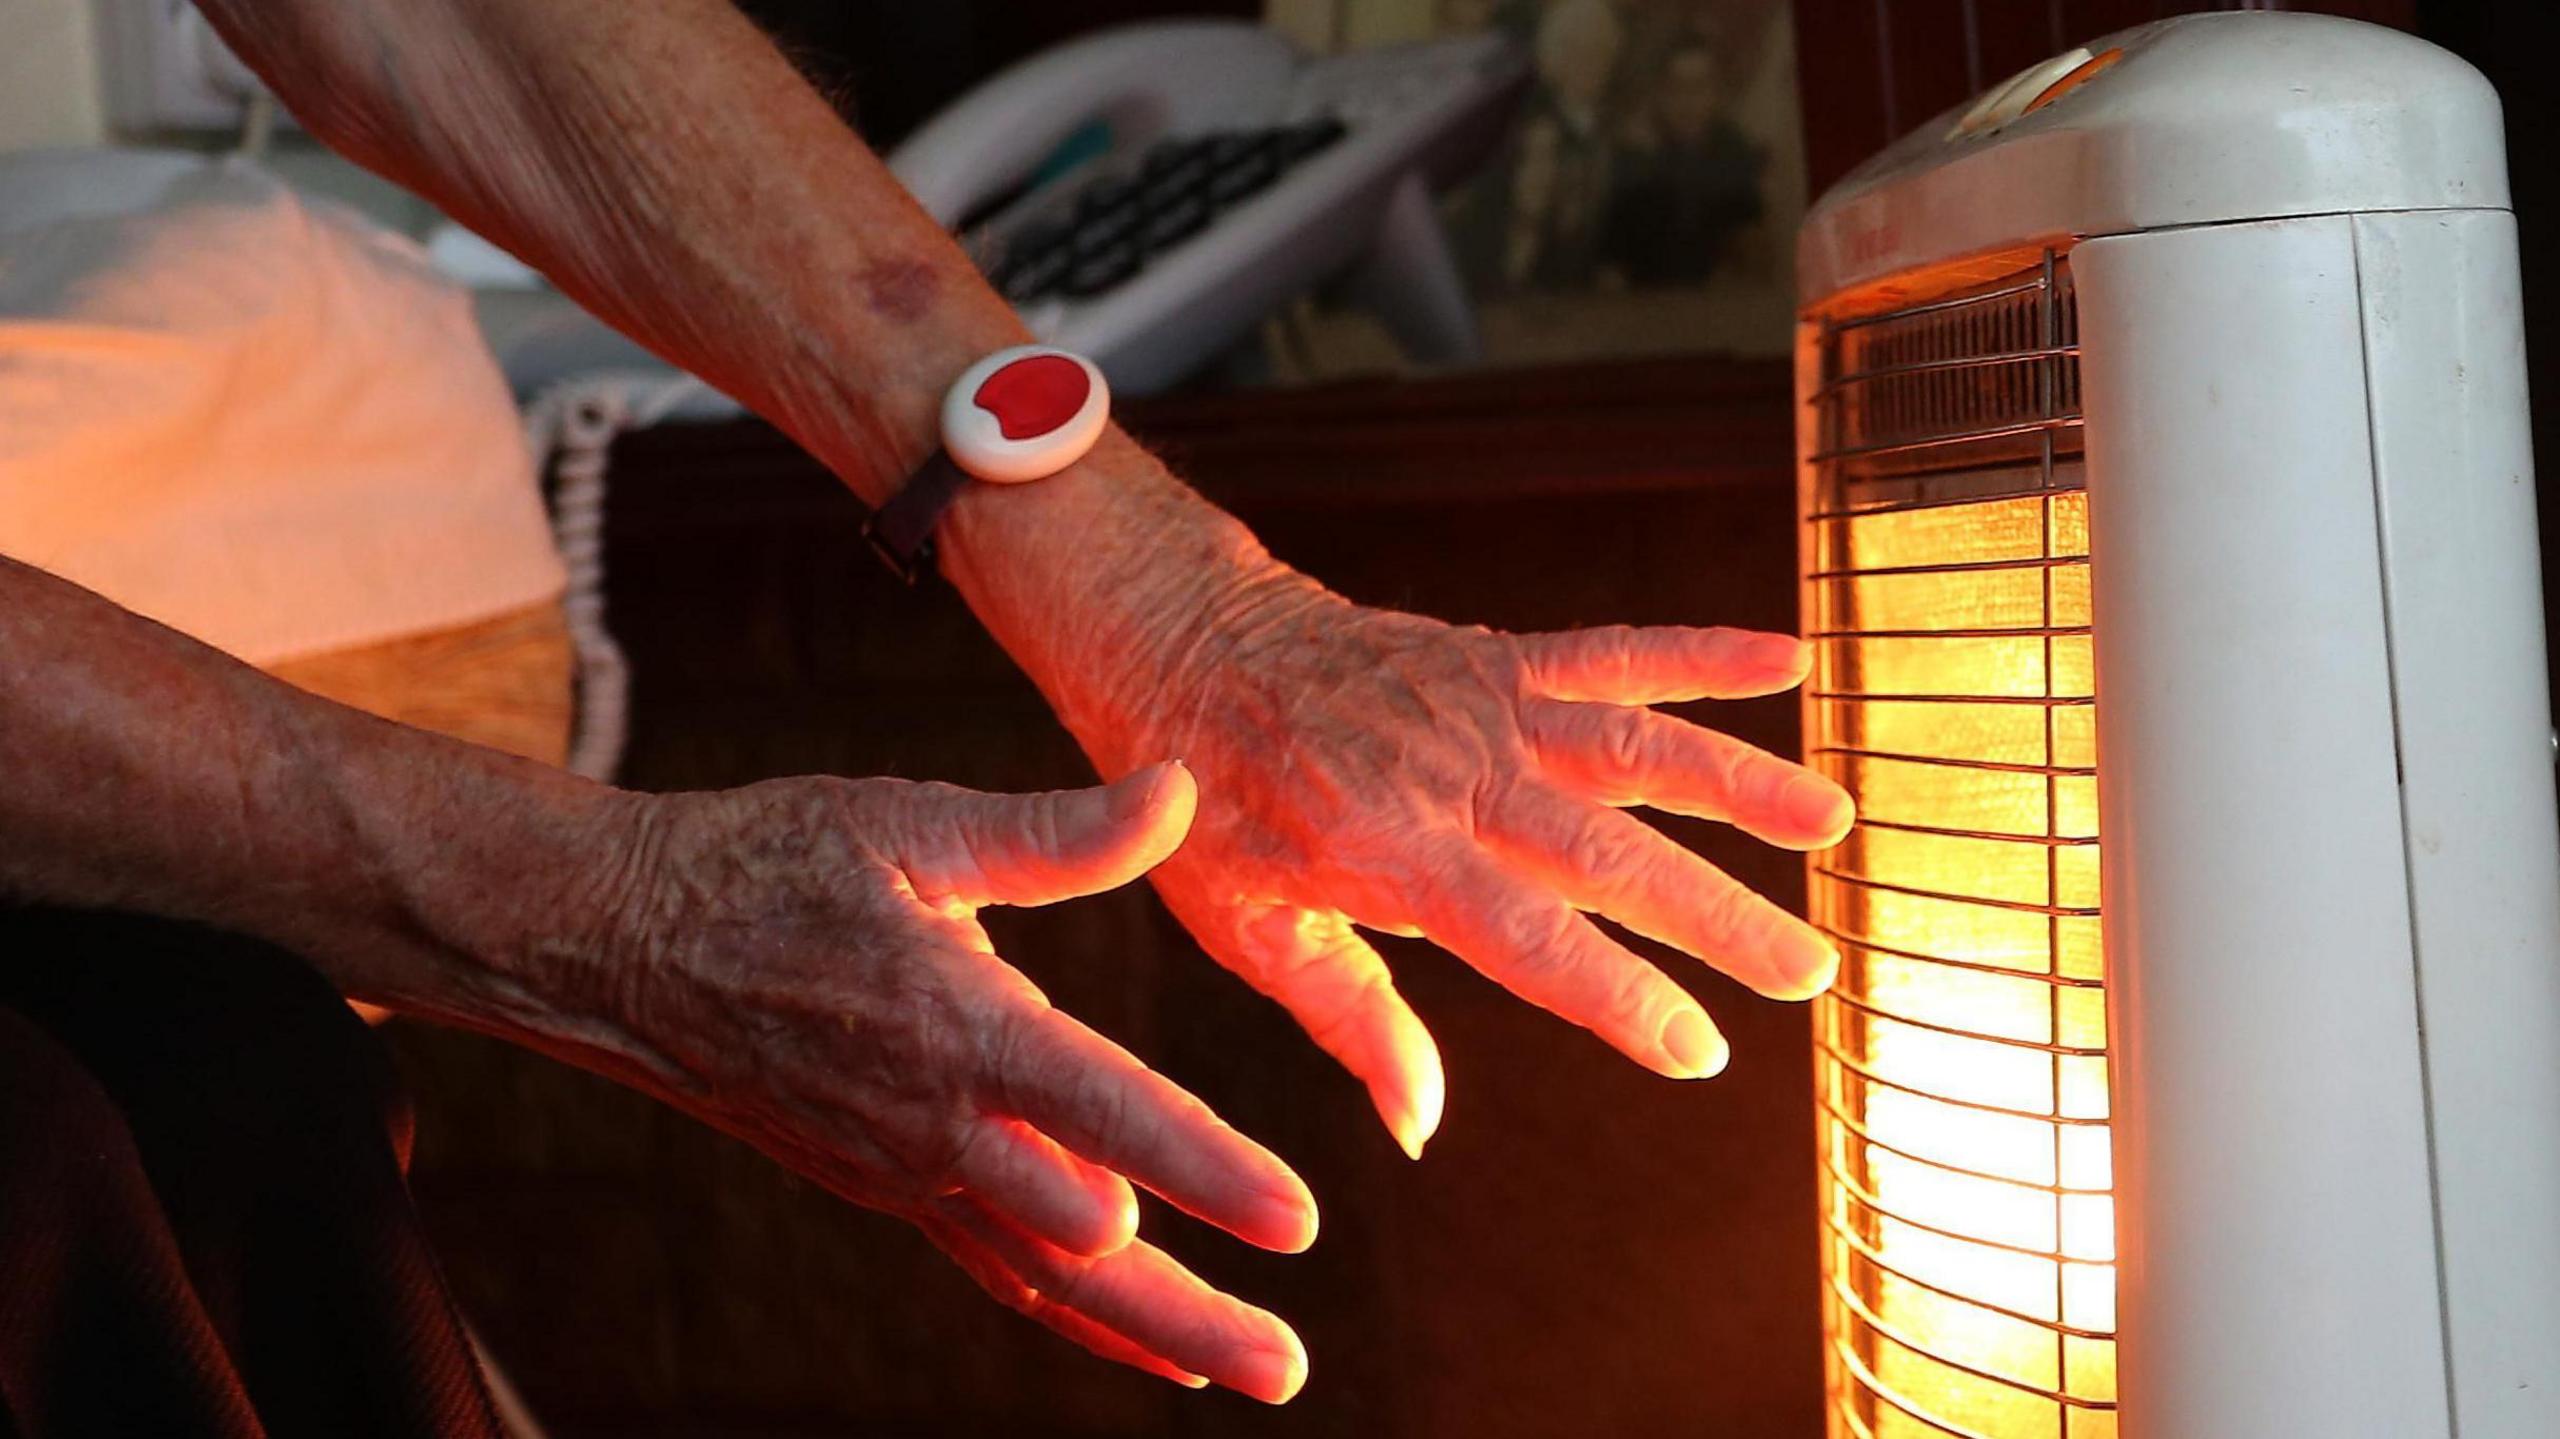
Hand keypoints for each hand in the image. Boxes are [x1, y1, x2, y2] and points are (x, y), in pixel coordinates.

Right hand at [585, 763, 1311, 1400]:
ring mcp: (909, 1171)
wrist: (625, 946)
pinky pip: (997, 1272)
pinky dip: (1078, 1318)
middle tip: (1290, 1368)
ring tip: (1250, 1372)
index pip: (1106, 1108)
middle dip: (1194, 1304)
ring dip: (1152, 1330)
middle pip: (1085, 1242)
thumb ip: (1054, 831)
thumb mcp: (910, 822)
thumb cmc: (771, 864)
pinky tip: (1156, 1343)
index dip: (1205, 1167)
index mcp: (957, 1023)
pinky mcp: (890, 1189)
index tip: (1295, 1218)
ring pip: (1046, 1280)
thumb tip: (1179, 787)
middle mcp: (937, 1122)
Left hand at [1056, 572, 1854, 1157]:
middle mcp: (1450, 773)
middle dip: (1716, 915)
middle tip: (1811, 971)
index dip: (1617, 995)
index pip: (1526, 938)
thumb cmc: (1205, 808)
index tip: (1699, 1049)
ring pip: (1632, 744)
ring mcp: (1480, 706)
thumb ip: (1349, 1018)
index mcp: (1387, 852)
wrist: (1179, 644)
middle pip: (1607, 850)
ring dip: (1739, 782)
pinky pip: (1610, 650)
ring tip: (1832, 823)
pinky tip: (1786, 661)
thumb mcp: (1246, 928)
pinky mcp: (1494, 657)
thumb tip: (1421, 1126)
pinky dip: (1698, 652)